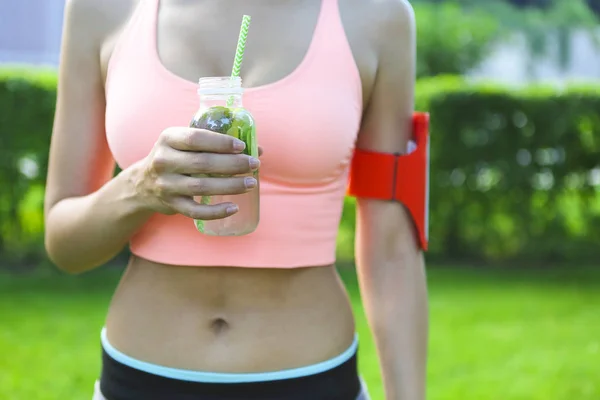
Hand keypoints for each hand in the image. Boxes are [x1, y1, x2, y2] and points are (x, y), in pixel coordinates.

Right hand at [133, 127, 260, 219]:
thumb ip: (215, 143)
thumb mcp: (184, 143)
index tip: (241, 146)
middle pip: (202, 163)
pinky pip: (196, 211)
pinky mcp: (171, 205)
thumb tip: (258, 149)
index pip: (196, 138)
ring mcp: (165, 185)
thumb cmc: (175, 158)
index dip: (220, 142)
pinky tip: (234, 207)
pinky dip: (216, 212)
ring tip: (251, 183)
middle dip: (233, 164)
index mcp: (168, 138)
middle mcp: (163, 161)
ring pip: (202, 187)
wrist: (142, 184)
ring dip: (230, 186)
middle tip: (254, 164)